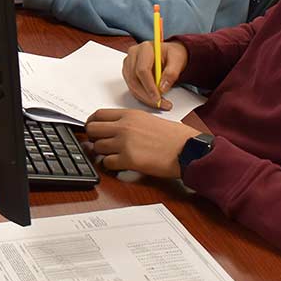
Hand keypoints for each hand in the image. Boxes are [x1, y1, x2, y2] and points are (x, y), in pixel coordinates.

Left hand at [84, 109, 198, 177]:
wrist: (188, 149)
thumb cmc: (174, 136)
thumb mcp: (148, 119)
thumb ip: (128, 122)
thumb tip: (112, 128)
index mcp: (129, 114)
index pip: (98, 114)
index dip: (92, 123)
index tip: (92, 129)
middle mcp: (124, 126)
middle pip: (92, 129)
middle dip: (93, 138)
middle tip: (100, 144)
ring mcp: (124, 142)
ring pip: (97, 147)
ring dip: (102, 153)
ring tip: (114, 156)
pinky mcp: (128, 159)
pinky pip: (107, 163)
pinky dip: (110, 166)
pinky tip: (120, 165)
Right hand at [122, 40, 188, 108]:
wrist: (169, 54)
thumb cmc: (172, 55)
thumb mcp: (178, 60)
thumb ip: (171, 73)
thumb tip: (162, 87)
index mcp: (145, 48)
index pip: (142, 70)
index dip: (149, 86)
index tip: (158, 97)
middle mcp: (133, 55)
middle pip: (134, 79)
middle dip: (146, 95)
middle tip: (159, 103)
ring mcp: (128, 64)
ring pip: (132, 85)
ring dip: (144, 97)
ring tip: (160, 103)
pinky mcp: (128, 73)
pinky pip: (132, 88)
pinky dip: (142, 96)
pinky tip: (153, 99)